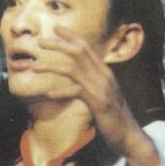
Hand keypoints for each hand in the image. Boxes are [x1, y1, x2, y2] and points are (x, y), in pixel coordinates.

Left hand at [35, 26, 158, 165]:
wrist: (130, 137)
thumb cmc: (114, 118)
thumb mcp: (103, 96)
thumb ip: (92, 84)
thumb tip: (77, 79)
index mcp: (105, 72)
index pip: (87, 47)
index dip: (71, 36)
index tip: (56, 28)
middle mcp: (104, 76)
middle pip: (79, 52)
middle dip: (58, 44)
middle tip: (40, 41)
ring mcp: (102, 88)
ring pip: (73, 69)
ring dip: (51, 66)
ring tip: (34, 67)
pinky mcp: (99, 103)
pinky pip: (77, 91)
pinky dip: (61, 91)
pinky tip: (49, 94)